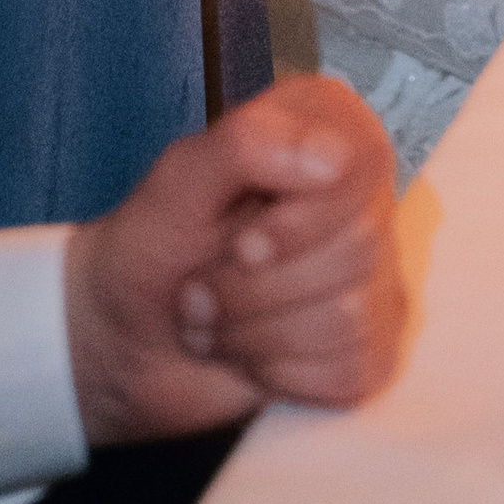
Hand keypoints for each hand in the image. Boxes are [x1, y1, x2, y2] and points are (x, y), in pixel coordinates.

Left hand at [64, 76, 403, 444]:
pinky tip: (252, 355)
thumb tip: (332, 158)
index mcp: (329, 128)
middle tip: (200, 288)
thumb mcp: (177, 181)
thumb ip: (243, 145)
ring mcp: (375, 275)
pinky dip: (280, 375)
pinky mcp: (369, 346)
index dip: (299, 220)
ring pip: (350, 317)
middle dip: (255, 288)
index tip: (241, 245)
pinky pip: (351, 371)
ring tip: (214, 322)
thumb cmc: (153, 245)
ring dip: (256, 334)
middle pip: (358, 247)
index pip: (362, 165)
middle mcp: (363, 196)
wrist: (128, 336)